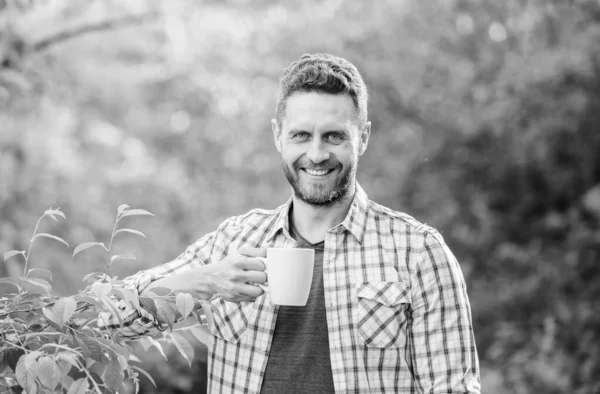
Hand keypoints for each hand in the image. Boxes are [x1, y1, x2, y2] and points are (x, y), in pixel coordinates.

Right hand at [143, 246, 266, 302]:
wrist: (209, 278)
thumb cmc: (229, 264)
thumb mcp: (240, 253)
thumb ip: (256, 250)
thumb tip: (271, 248)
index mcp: (238, 261)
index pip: (261, 264)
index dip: (263, 265)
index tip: (259, 266)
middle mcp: (236, 275)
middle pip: (262, 278)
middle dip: (263, 277)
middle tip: (259, 276)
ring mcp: (234, 288)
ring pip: (258, 291)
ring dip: (260, 288)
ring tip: (256, 284)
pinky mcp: (234, 298)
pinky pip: (251, 299)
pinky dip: (252, 295)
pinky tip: (247, 289)